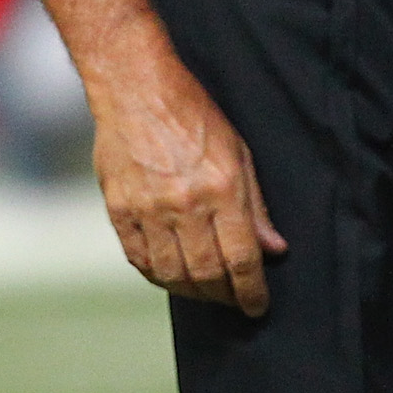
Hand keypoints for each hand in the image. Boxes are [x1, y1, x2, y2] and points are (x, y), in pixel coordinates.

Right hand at [92, 38, 285, 316]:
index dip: (252, 292)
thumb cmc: (191, 114)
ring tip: (202, 288)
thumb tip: (274, 249)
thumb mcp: (238, 152)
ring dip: (191, 290)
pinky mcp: (119, 207)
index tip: (256, 306)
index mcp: (221, 188)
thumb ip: (256, 205)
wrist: (135, 86)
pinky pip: (138, 258)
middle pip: (207, 274)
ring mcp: (148, 207)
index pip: (242, 259)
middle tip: (231, 298)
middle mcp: (185, 203)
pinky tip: (168, 272)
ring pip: (172, 274)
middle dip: (224, 296)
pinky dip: (156, 274)